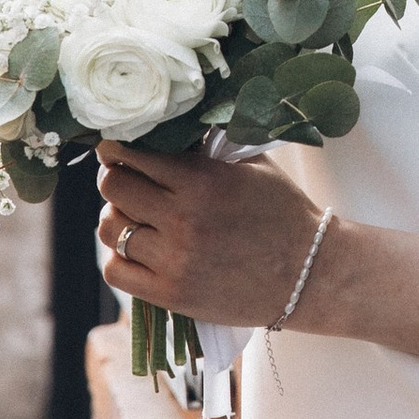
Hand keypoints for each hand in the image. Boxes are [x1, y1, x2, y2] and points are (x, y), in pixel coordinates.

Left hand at [96, 140, 328, 330]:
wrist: (309, 274)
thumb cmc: (281, 212)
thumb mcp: (252, 165)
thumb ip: (208, 145)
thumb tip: (166, 124)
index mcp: (202, 181)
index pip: (131, 154)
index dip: (117, 147)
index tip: (117, 147)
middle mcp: (183, 219)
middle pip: (112, 187)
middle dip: (115, 176)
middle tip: (128, 178)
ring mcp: (175, 260)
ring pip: (110, 228)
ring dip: (117, 216)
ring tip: (135, 215)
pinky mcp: (171, 295)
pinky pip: (115, 270)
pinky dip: (119, 256)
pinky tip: (139, 248)